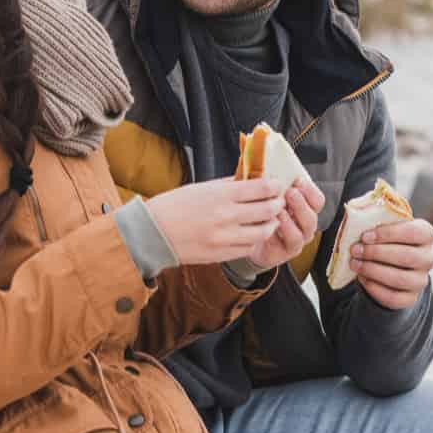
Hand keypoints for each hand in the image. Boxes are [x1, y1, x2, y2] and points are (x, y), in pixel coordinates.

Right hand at [144, 177, 286, 265]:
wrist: (153, 232)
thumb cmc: (174, 205)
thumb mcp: (201, 188)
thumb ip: (228, 185)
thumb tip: (250, 179)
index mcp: (220, 195)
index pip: (261, 188)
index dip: (275, 186)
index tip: (278, 185)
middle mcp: (225, 216)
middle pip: (268, 209)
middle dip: (278, 204)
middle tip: (279, 202)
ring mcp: (224, 237)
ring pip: (263, 232)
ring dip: (270, 225)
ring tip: (270, 220)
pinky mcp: (220, 254)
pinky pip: (248, 248)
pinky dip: (254, 240)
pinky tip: (252, 234)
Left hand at [248, 178, 326, 269]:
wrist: (246, 238)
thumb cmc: (256, 213)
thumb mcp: (261, 196)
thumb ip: (266, 184)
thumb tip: (262, 165)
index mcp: (302, 207)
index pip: (317, 199)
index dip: (310, 190)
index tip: (298, 180)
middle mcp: (304, 223)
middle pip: (313, 212)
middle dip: (302, 201)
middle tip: (290, 192)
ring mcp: (299, 238)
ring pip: (307, 228)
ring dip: (295, 217)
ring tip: (280, 208)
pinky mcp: (289, 250)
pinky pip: (294, 241)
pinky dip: (286, 231)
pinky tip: (274, 222)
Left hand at [349, 217, 432, 309]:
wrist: (387, 265)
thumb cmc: (383, 239)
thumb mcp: (383, 225)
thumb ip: (375, 219)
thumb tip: (355, 216)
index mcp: (425, 235)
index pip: (416, 232)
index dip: (390, 233)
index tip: (366, 236)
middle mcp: (427, 258)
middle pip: (409, 256)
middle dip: (377, 253)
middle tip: (355, 250)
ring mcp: (421, 280)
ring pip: (401, 279)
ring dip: (373, 270)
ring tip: (354, 263)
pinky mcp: (410, 297)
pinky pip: (394, 297)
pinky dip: (374, 288)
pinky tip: (361, 278)